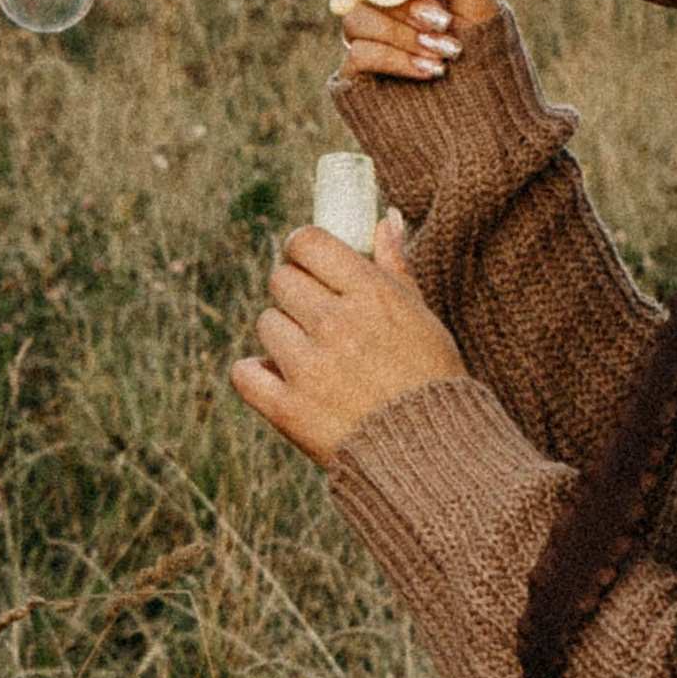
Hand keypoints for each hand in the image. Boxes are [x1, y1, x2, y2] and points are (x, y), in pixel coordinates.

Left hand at [229, 214, 466, 464]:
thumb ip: (397, 268)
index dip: (302, 250)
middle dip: (295, 295)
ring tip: (314, 360)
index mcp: (371, 295)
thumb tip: (386, 219)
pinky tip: (282, 383)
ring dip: (282, 338)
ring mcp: (309, 367)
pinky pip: (244, 371)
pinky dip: (256, 376)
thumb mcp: (424, 319)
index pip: (308, 242)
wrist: (432, 459)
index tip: (307, 265)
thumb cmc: (431, 383)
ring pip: (266, 323)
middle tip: (316, 320)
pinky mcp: (288, 409)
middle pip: (282, 280)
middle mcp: (336, 324)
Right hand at [336, 0, 500, 83]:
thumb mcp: (476, 1)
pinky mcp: (355, 74)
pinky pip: (358, 53)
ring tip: (444, 53)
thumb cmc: (486, 56)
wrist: (487, 118)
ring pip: (356, 18)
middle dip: (405, 2)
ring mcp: (366, 38)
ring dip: (404, 34)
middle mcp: (383, 4)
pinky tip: (430, 71)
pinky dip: (397, 59)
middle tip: (443, 21)